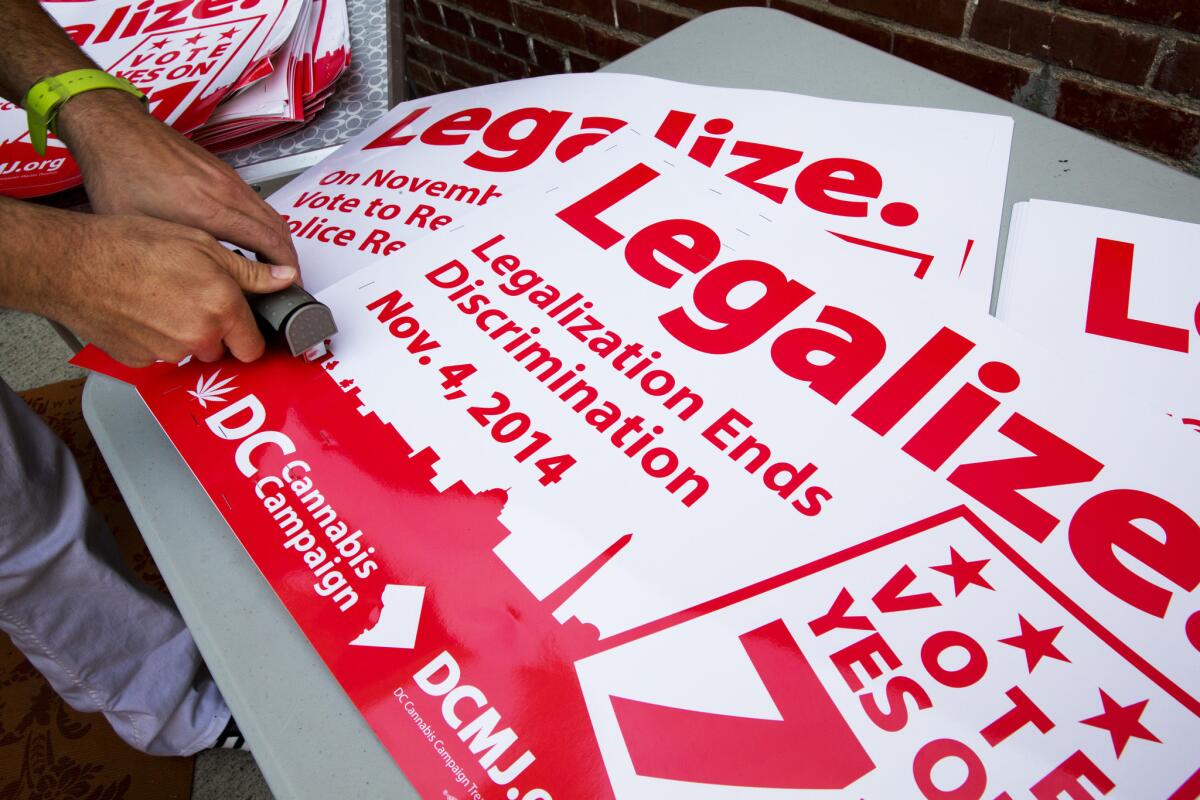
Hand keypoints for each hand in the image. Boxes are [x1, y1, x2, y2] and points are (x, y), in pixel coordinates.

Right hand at [45, 213, 297, 366]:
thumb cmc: (130, 246)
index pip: (253, 347)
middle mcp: (198, 336)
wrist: (72, 264)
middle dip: (216, 330)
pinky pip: (159, 355)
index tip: (243, 326)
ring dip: (185, 334)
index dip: (249, 335)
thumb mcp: (200, 243)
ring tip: (162, 299)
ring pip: (190, 352)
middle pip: (221, 349)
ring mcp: (168, 353)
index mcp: (221, 307)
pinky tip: (141, 311)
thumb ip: (248, 270)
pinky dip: (155, 339)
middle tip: (193, 298)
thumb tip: (283, 278)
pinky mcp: (139, 360)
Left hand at [55, 90, 299, 271]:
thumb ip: (177, 256)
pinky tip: (252, 237)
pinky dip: (265, 224)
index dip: (286, 269)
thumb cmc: (119, 175)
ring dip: (279, 241)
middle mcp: (226, 192)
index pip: (269, 243)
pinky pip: (257, 202)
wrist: (114, 130)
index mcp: (209, 210)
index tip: (289, 286)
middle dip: (290, 260)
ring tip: (274, 265)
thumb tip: (193, 282)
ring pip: (271, 214)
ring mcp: (227, 179)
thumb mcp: (143, 230)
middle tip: (288, 282)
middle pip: (279, 230)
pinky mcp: (222, 171)